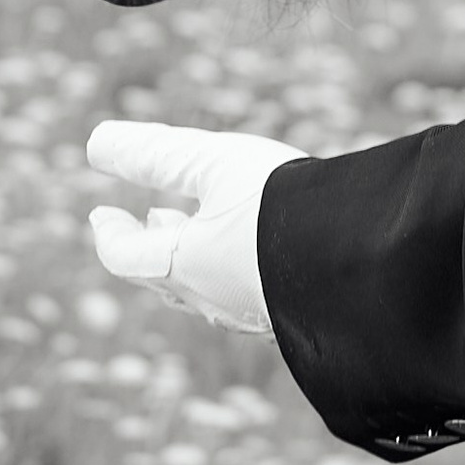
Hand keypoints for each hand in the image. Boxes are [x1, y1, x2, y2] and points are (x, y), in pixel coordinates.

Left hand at [85, 119, 305, 337]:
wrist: (368, 259)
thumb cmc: (281, 205)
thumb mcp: (213, 164)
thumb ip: (154, 154)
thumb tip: (95, 143)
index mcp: (183, 266)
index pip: (125, 256)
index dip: (109, 232)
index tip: (101, 213)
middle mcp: (213, 300)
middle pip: (164, 277)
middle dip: (151, 245)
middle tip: (149, 219)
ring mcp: (255, 316)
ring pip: (207, 291)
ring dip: (191, 261)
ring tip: (195, 235)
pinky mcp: (294, 321)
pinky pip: (249, 298)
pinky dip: (233, 272)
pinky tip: (257, 259)